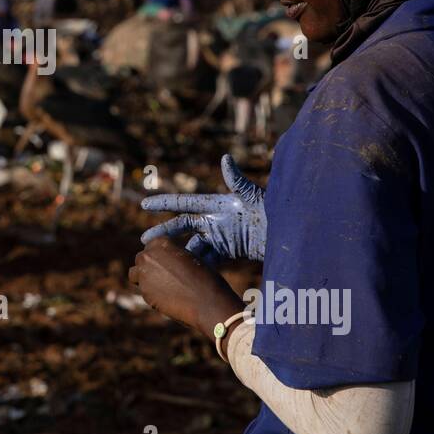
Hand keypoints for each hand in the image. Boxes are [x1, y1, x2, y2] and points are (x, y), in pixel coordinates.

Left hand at [129, 236, 241, 335]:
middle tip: (162, 276)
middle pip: (141, 258)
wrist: (207, 301)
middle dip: (148, 266)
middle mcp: (149, 255)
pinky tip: (167, 298)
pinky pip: (143, 291)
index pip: (151, 245)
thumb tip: (162, 264)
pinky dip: (152, 294)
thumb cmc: (205, 279)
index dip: (158, 255)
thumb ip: (173, 257)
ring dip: (144, 278)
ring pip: (135, 274)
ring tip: (161, 287)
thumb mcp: (189, 259)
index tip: (163, 263)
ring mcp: (144, 274)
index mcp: (162, 242)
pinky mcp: (144, 292)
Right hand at [140, 155, 266, 264]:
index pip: (185, 203)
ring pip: (193, 246)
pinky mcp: (230, 251)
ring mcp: (221, 236)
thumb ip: (238, 180)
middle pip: (182, 227)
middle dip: (163, 233)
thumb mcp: (254, 195)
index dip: (164, 204)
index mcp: (218, 204)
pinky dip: (197, 265)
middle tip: (145, 242)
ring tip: (165, 263)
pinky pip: (209, 259)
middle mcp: (216, 220)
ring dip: (180, 254)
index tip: (144, 205)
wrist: (290, 231)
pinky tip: (186, 274)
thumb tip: (225, 158)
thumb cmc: (274, 208)